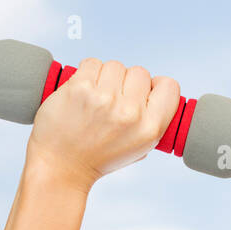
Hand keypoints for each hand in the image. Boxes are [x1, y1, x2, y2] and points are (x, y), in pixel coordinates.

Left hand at [25, 57, 180, 189]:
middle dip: (127, 83)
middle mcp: (130, 112)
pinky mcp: (80, 87)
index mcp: (150, 128)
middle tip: (112, 102)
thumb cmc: (99, 156)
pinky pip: (92, 63)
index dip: (155, 86)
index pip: (169, 86)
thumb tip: (156, 87)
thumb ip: (152, 119)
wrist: (62, 166)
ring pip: (115, 66)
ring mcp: (104, 98)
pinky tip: (83, 92)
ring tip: (96, 99)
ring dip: (106, 77)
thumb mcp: (140, 148)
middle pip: (140, 72)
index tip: (142, 93)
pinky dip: (87, 74)